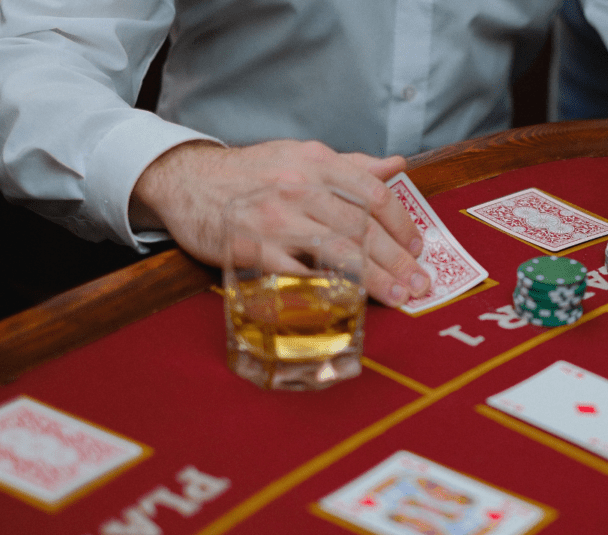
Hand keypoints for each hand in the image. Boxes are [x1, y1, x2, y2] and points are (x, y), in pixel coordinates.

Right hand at [130, 139, 430, 306]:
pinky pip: (297, 274)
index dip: (401, 224)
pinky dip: (326, 290)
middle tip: (419, 284)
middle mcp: (299, 187)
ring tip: (397, 297)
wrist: (187, 180)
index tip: (417, 248)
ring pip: (338, 252)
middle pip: (362, 228)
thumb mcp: (301, 157)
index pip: (373, 194)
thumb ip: (351, 166)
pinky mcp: (251, 248)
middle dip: (397, 260)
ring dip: (374, 280)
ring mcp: (274, 219)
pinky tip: (349, 304)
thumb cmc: (251, 174)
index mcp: (316, 162)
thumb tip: (397, 166)